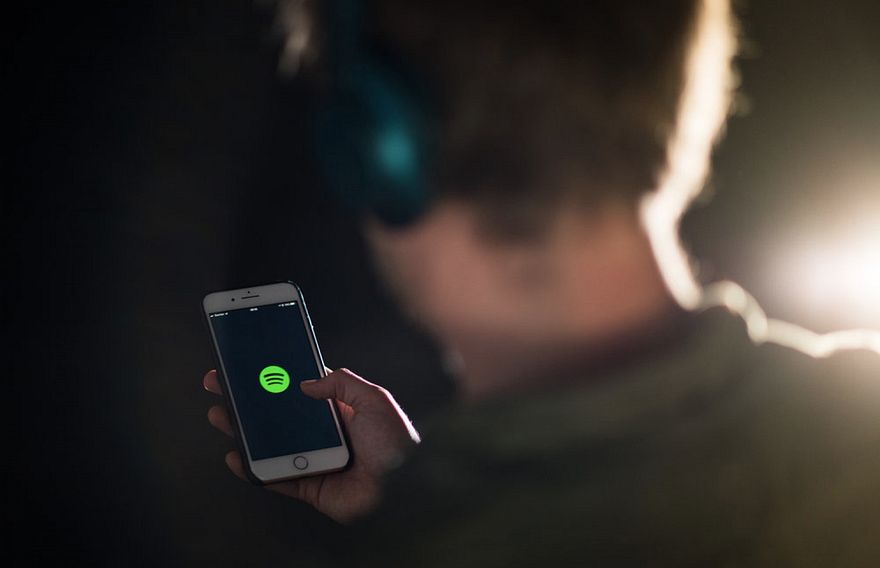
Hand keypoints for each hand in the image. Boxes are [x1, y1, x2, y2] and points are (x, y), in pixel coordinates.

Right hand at [203, 368, 419, 523]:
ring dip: (243, 430)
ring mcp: (313, 460)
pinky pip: (274, 477)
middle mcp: (324, 434)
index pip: (299, 389)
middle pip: (277, 415)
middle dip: (249, 401)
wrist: (404, 489)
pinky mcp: (309, 486)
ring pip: (270, 444)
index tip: (251, 366)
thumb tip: (305, 382)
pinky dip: (253, 468)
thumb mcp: (374, 399)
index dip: (274, 379)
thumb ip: (341, 383)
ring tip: (220, 413)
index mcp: (339, 411)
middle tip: (222, 385)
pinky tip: (235, 454)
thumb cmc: (396, 444)